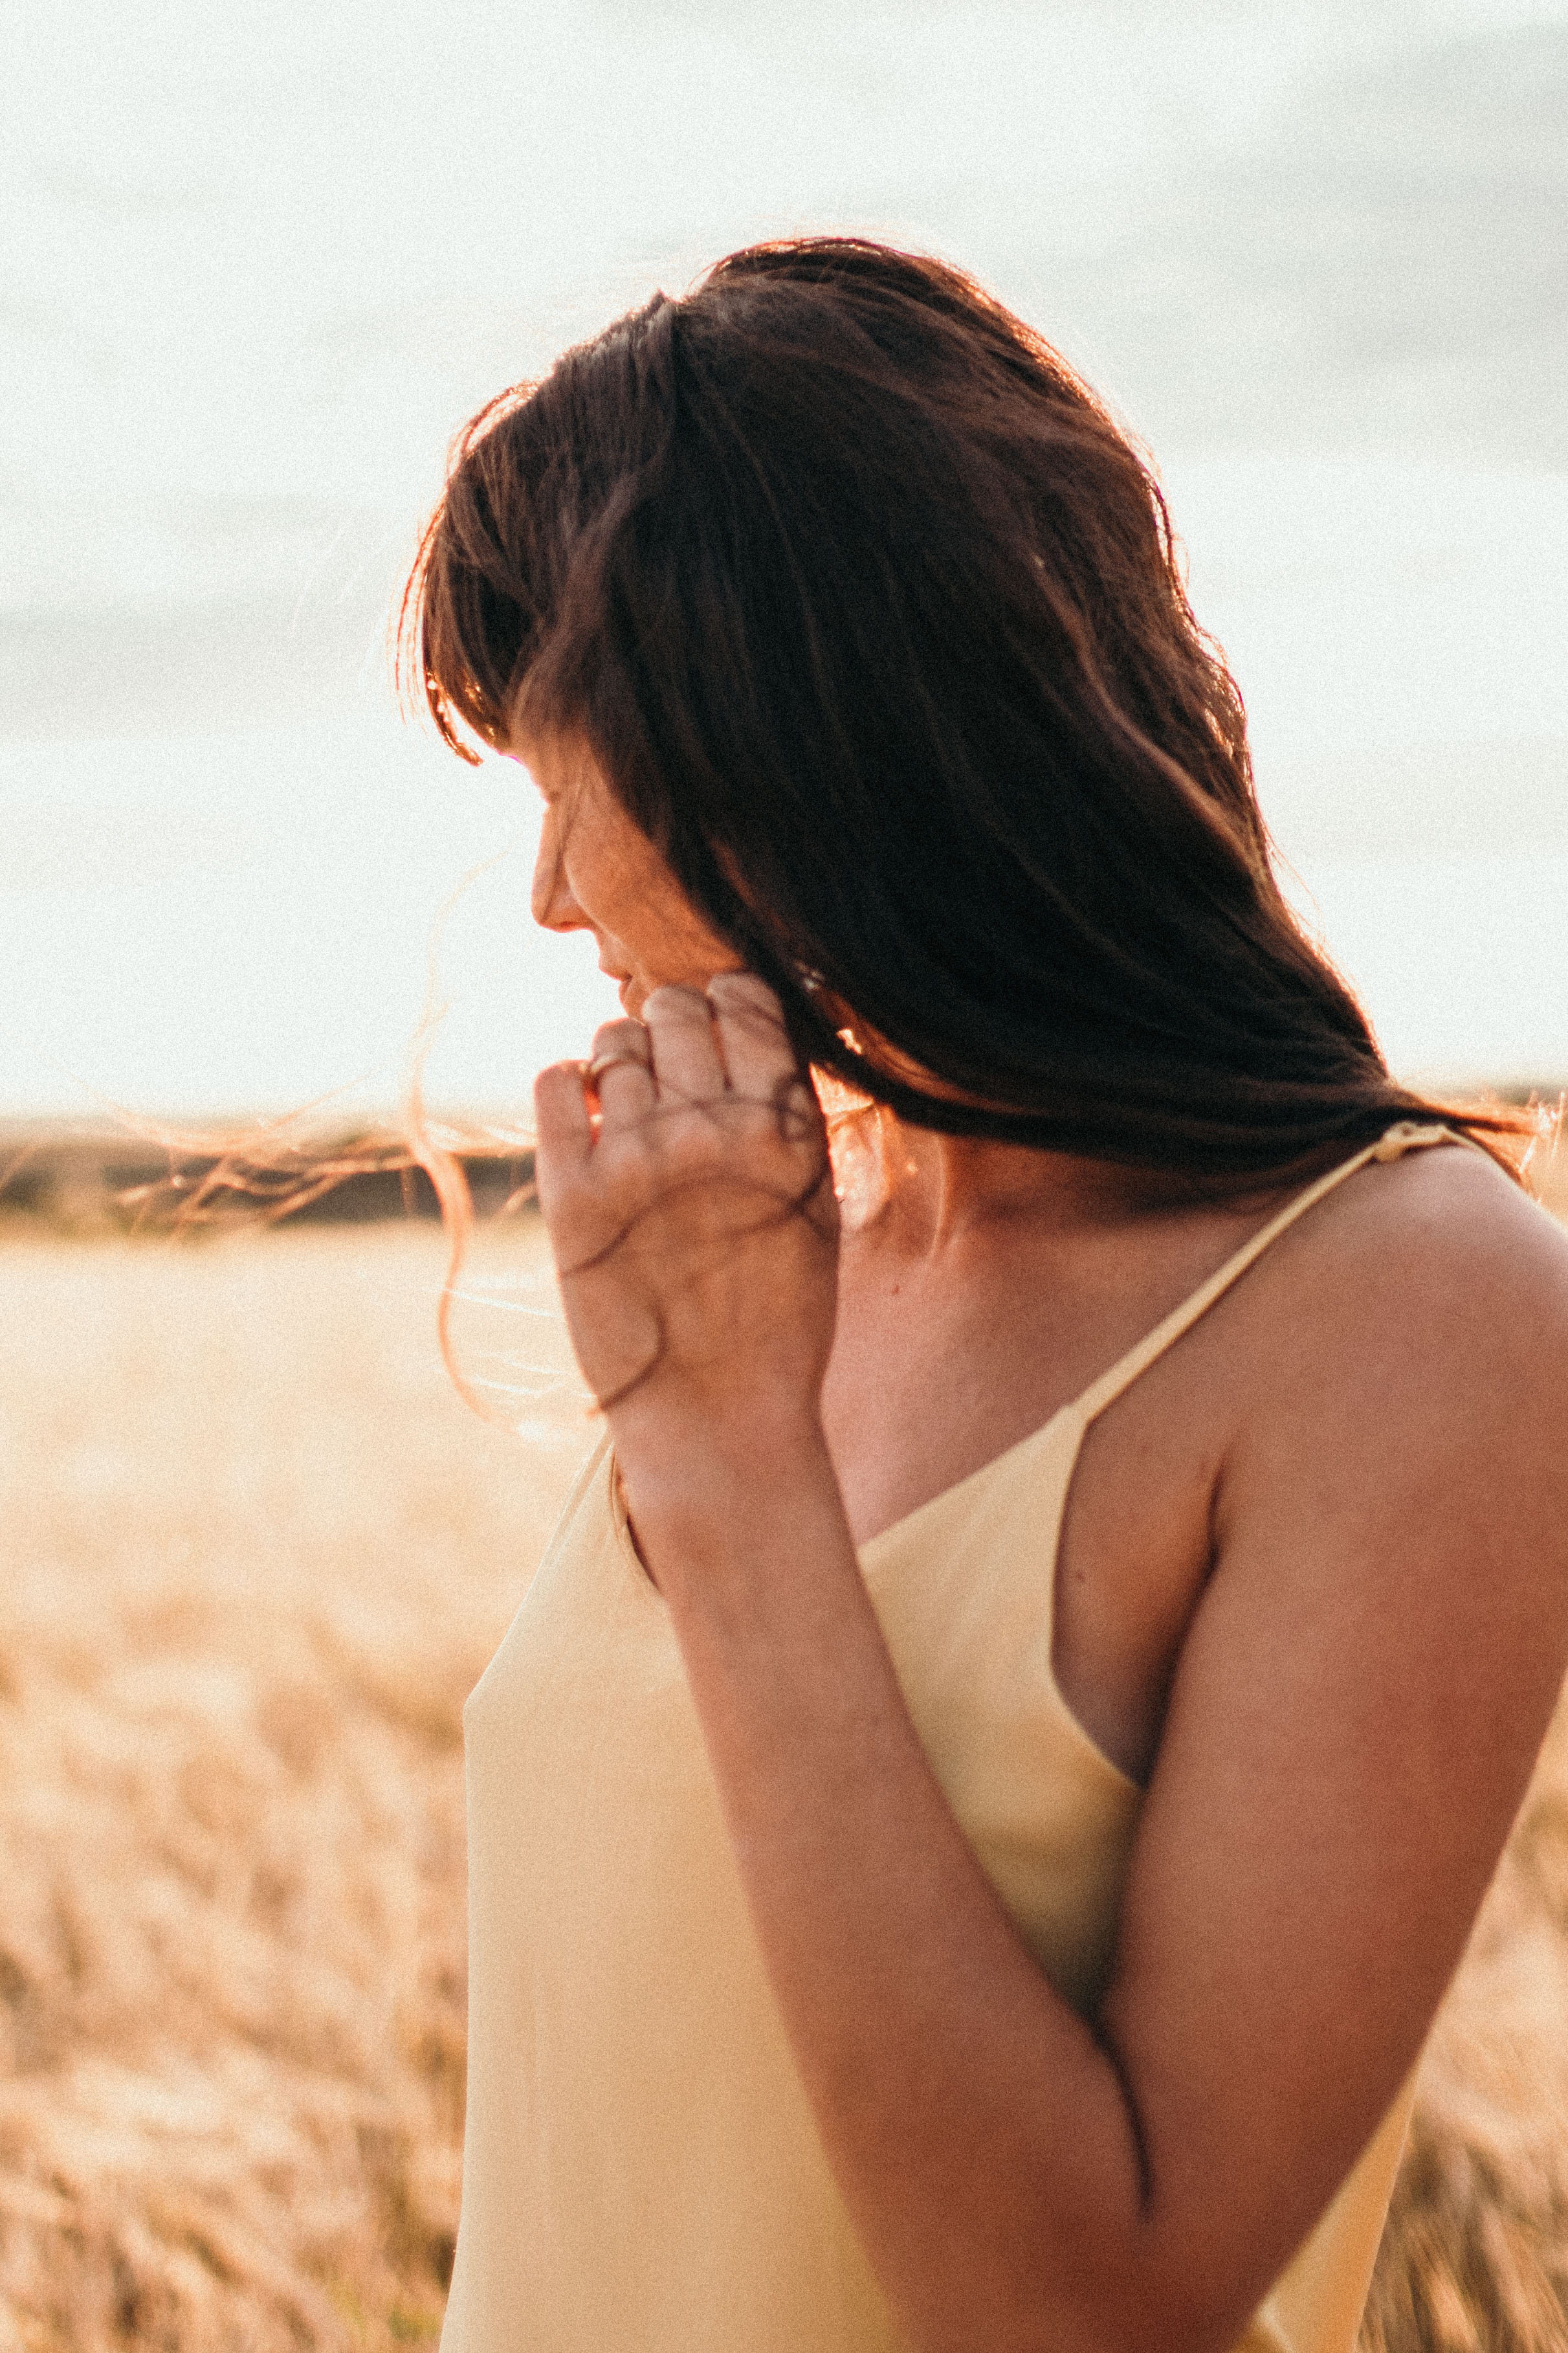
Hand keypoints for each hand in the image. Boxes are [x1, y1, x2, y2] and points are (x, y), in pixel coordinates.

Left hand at [533, 975, 839, 1485]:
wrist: (721, 1418)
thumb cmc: (778, 1319)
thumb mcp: (816, 1209)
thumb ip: (790, 1120)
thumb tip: (749, 1039)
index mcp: (786, 1130)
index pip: (746, 998)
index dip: (726, 1003)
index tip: (717, 1030)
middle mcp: (714, 1132)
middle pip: (673, 1005)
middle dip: (669, 1023)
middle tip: (668, 1070)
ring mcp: (640, 1159)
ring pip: (614, 1039)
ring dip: (620, 1059)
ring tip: (629, 1108)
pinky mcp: (574, 1193)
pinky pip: (554, 1083)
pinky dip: (567, 1086)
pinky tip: (586, 1121)